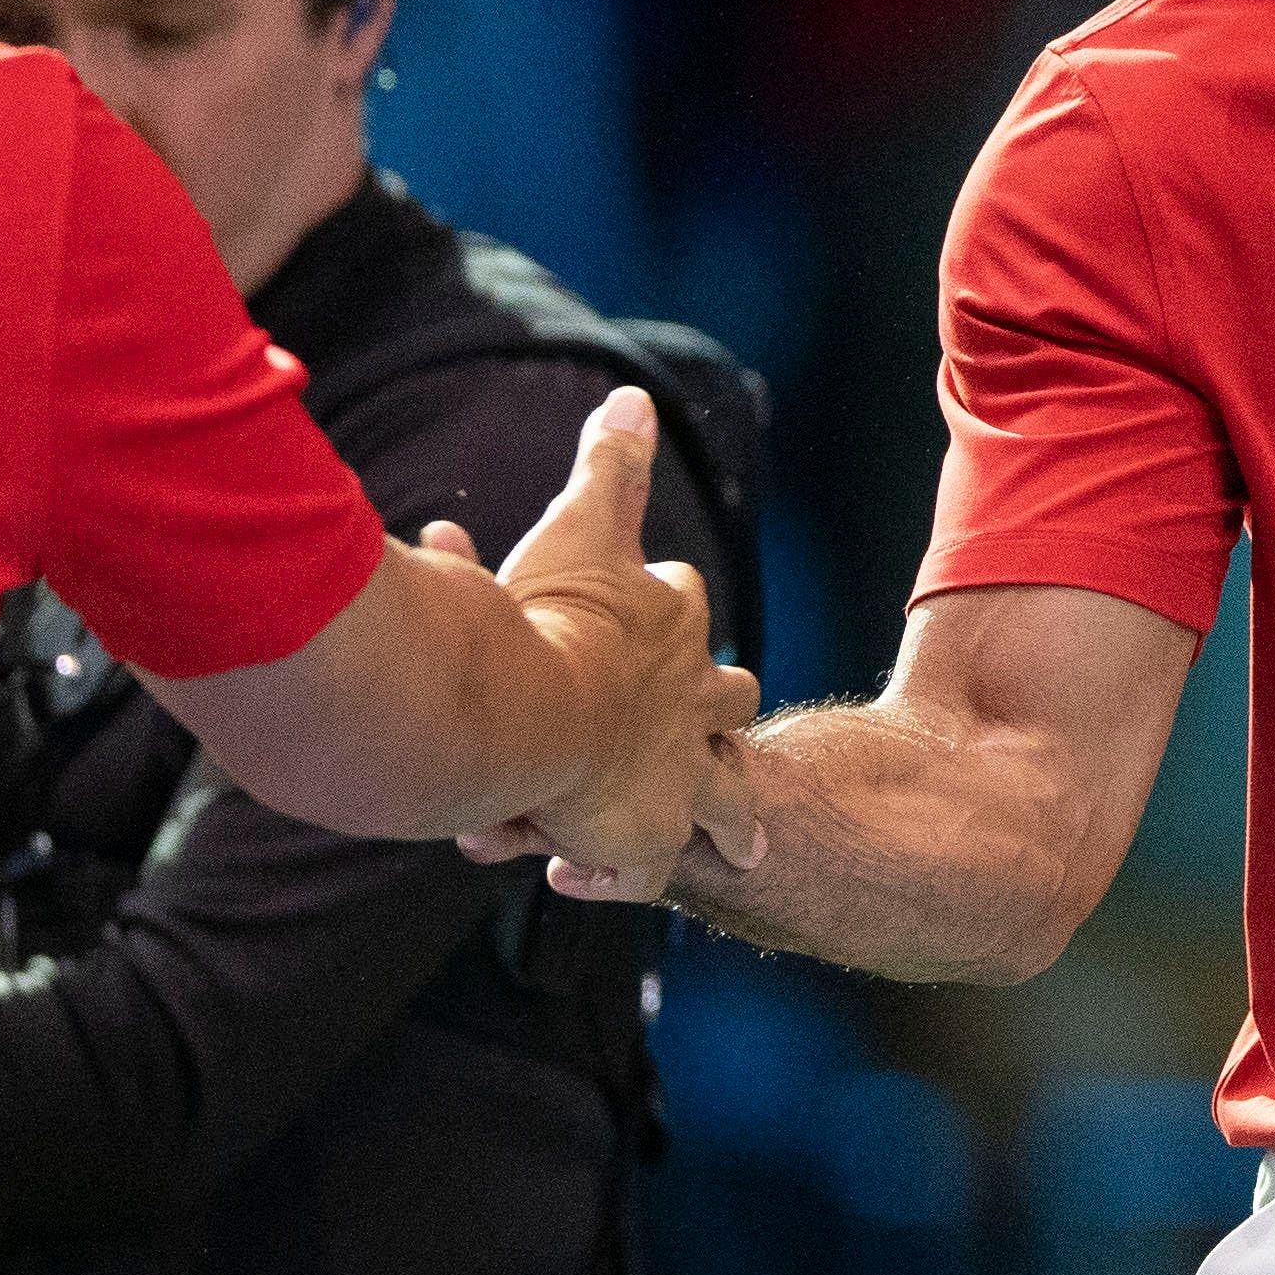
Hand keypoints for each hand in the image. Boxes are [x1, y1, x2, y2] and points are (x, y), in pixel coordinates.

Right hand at [478, 391, 761, 899]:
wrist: (529, 707)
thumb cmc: (550, 612)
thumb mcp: (582, 523)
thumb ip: (610, 465)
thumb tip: (634, 396)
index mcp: (672, 622)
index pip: (680, 604)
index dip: (662, 605)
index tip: (651, 599)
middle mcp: (692, 700)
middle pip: (727, 700)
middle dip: (720, 706)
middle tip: (719, 712)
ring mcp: (676, 774)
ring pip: (722, 796)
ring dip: (728, 814)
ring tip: (744, 838)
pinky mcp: (649, 837)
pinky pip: (648, 864)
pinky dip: (624, 870)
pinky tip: (599, 877)